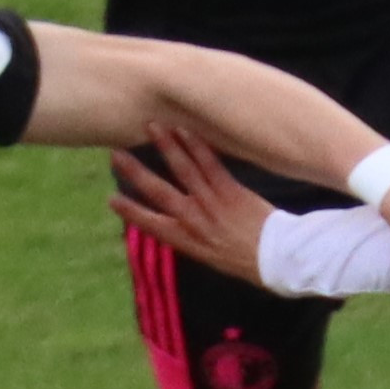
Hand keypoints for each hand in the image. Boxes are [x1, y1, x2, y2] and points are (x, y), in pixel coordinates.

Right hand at [110, 127, 277, 281]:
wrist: (278, 258)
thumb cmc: (247, 261)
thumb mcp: (212, 258)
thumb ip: (194, 239)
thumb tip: (181, 224)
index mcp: (187, 242)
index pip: (151, 224)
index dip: (131, 212)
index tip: (111, 199)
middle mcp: (195, 221)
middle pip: (159, 192)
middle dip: (136, 172)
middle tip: (116, 154)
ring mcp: (212, 203)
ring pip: (183, 170)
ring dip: (166, 146)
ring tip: (151, 127)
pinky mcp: (230, 190)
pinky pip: (210, 163)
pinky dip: (196, 145)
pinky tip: (183, 130)